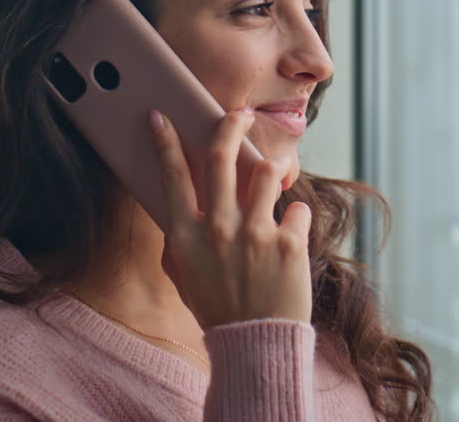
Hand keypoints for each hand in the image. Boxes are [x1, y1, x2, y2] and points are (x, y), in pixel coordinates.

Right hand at [149, 109, 312, 329]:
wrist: (255, 344)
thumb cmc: (218, 309)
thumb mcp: (184, 275)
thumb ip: (180, 240)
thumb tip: (180, 207)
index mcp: (186, 236)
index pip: (172, 176)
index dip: (165, 142)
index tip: (161, 118)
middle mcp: (218, 229)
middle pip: (222, 156)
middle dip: (230, 125)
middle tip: (239, 114)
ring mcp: (255, 234)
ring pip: (266, 173)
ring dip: (271, 170)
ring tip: (272, 180)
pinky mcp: (288, 244)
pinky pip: (297, 211)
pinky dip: (295, 220)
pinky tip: (290, 238)